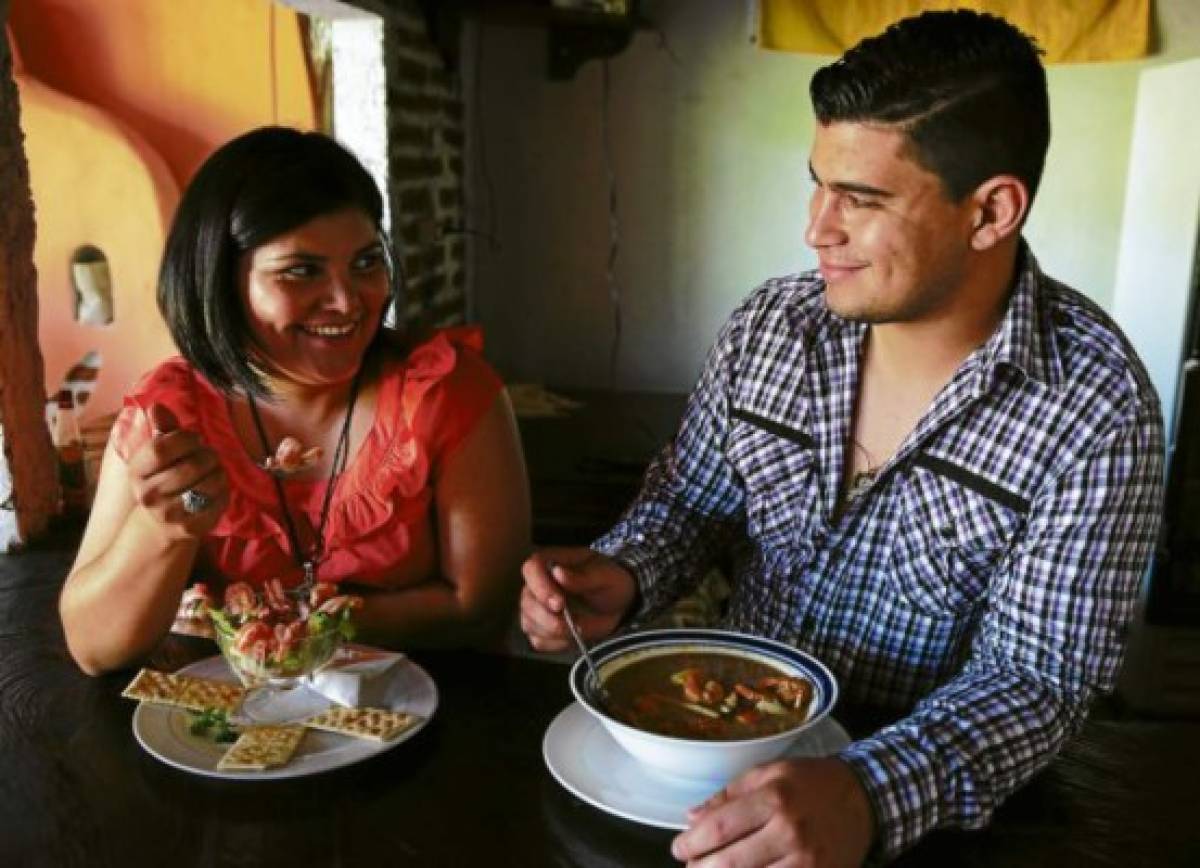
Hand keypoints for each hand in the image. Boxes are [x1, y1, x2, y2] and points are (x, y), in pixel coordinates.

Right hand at [125, 403, 228, 539]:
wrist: (161, 521)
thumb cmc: (164, 475)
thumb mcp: (159, 452)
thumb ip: (162, 428)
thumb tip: (156, 406)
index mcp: (136, 471)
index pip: (161, 448)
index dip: (185, 438)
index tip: (195, 438)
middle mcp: (147, 495)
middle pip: (191, 465)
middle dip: (208, 455)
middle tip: (210, 455)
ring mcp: (168, 514)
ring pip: (209, 484)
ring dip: (219, 472)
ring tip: (215, 471)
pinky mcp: (190, 527)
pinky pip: (219, 502)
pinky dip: (224, 491)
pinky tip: (217, 490)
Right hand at [519, 547, 636, 652]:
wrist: (618, 605)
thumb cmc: (610, 582)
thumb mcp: (604, 576)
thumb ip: (582, 577)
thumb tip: (558, 573)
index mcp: (550, 562)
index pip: (532, 569)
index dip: (540, 587)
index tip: (559, 603)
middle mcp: (537, 584)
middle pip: (526, 601)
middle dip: (547, 617)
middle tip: (571, 623)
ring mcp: (536, 608)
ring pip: (530, 623)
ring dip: (553, 632)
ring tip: (578, 629)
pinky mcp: (540, 630)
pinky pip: (539, 641)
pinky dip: (556, 643)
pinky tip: (573, 637)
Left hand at [672, 757, 873, 867]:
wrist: (863, 799)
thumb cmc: (809, 783)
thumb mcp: (768, 773)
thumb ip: (728, 795)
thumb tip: (692, 817)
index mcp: (774, 798)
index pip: (720, 827)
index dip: (692, 843)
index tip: (679, 848)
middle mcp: (790, 832)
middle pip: (730, 863)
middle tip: (691, 866)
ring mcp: (807, 862)